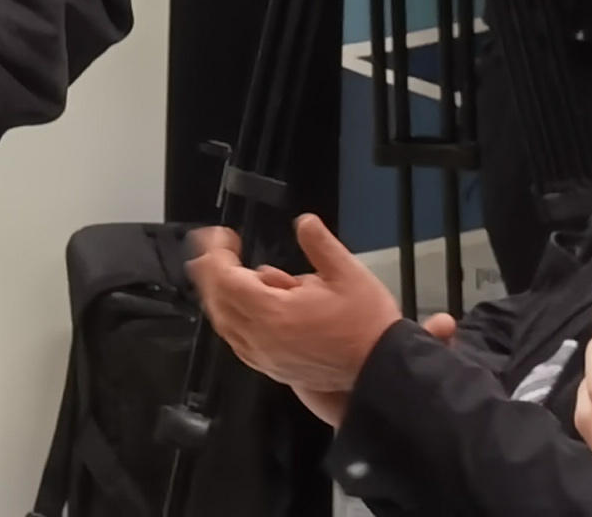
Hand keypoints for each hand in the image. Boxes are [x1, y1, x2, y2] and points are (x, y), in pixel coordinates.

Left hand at [185, 216, 404, 425]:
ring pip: (223, 322)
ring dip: (218, 294)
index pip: (225, 278)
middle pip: (217, 300)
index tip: (222, 235)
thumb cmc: (366, 325)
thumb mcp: (347, 273)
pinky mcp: (271, 368)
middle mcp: (260, 338)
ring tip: (226, 271)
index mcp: (273, 313)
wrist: (381, 369)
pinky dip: (231, 318)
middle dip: (210, 270)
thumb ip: (319, 244)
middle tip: (216, 248)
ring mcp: (263, 357)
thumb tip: (304, 222)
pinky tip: (244, 305)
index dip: (217, 252)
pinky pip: (237, 340)